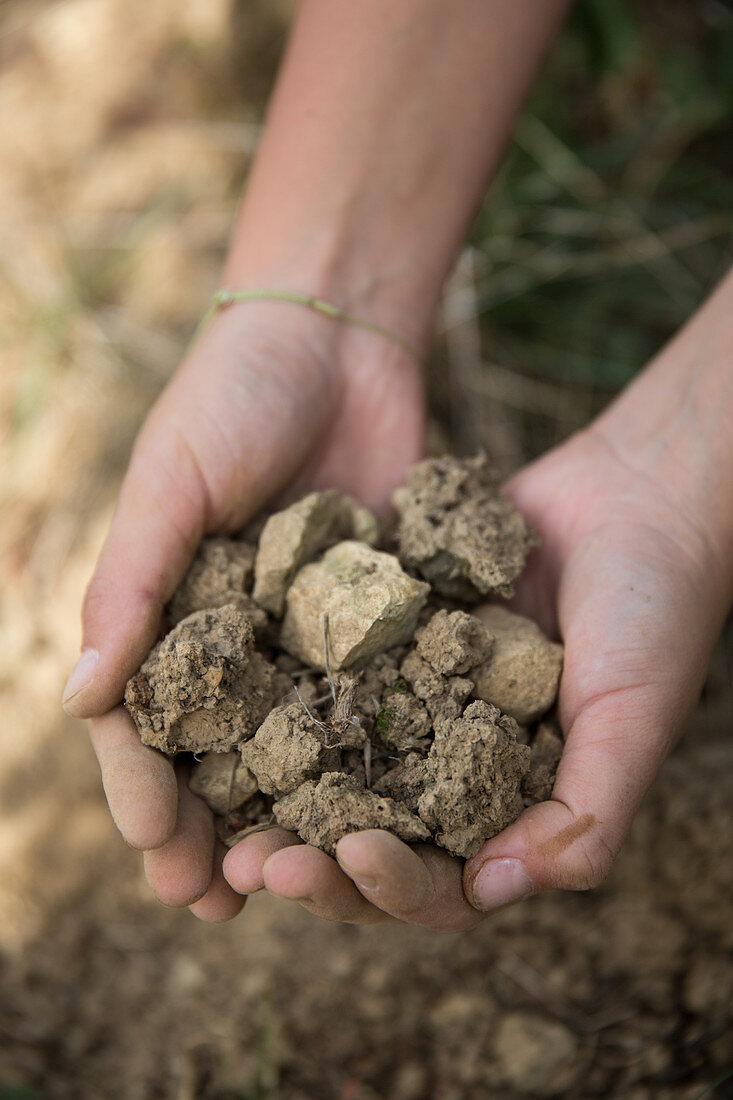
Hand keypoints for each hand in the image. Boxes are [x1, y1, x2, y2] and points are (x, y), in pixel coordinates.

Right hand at [63, 300, 424, 919]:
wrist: (337, 338)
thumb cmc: (233, 395)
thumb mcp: (171, 481)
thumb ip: (131, 584)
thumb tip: (81, 699)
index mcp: (168, 612)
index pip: (147, 722)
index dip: (146, 790)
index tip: (159, 851)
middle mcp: (234, 637)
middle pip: (217, 754)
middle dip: (209, 830)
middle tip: (213, 904)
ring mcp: (307, 634)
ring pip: (292, 747)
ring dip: (285, 817)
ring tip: (288, 885)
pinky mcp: (378, 619)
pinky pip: (371, 697)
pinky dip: (367, 757)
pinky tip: (376, 811)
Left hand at [223, 408, 730, 929]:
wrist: (634, 495)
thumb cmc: (653, 612)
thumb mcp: (632, 720)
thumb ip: (582, 816)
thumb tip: (493, 891)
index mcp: (515, 810)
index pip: (442, 885)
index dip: (392, 887)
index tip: (351, 857)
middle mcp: (457, 770)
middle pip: (371, 842)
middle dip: (316, 862)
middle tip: (252, 862)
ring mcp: (419, 707)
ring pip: (335, 773)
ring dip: (284, 798)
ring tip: (226, 804)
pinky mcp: (390, 646)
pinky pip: (331, 682)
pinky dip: (289, 701)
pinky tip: (241, 701)